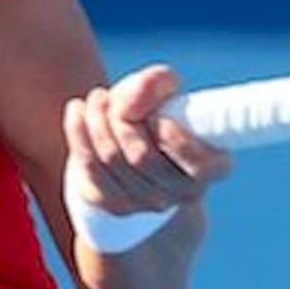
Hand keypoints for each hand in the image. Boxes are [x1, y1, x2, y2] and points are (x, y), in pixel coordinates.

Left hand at [64, 63, 230, 214]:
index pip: (196, 164)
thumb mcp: (164, 91)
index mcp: (211, 167)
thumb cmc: (155, 115)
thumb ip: (157, 83)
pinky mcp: (113, 205)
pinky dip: (78, 132)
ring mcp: (147, 204)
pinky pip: (89, 167)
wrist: (129, 148)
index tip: (155, 113)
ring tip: (97, 99)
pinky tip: (77, 110)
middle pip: (141, 156)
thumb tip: (134, 96)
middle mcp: (183, 193)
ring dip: (97, 119)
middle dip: (122, 118)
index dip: (171, 136)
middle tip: (115, 99)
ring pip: (111, 159)